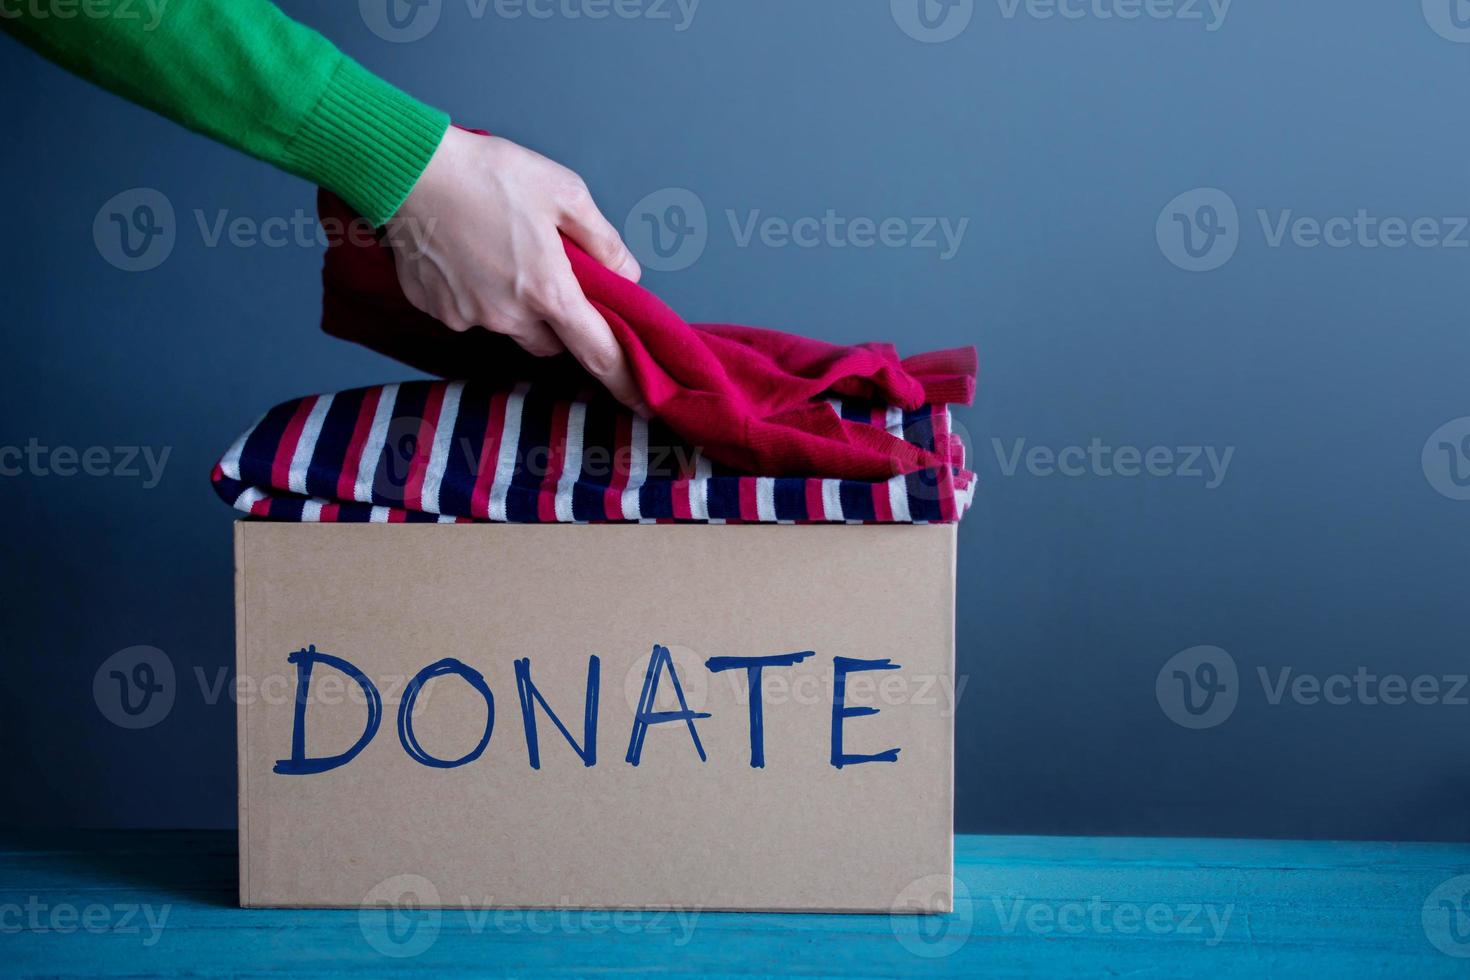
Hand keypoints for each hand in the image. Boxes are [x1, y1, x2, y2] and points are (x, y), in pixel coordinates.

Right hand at [386, 128, 646, 412]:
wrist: (408, 169)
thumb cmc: (489, 173)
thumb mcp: (565, 192)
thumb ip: (603, 241)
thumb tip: (627, 274)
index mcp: (548, 291)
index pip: (597, 351)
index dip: (624, 379)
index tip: (642, 402)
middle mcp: (508, 315)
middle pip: (550, 341)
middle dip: (556, 320)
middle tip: (547, 273)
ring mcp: (467, 317)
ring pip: (507, 327)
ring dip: (513, 305)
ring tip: (499, 251)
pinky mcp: (436, 310)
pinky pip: (468, 314)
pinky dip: (474, 293)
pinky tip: (465, 252)